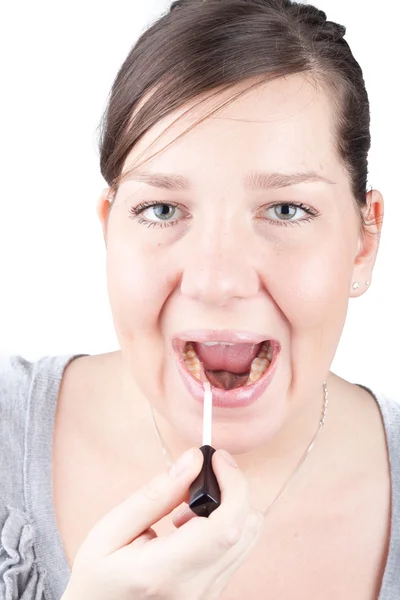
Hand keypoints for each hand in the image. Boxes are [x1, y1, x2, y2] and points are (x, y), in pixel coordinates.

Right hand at [62, 447, 262, 599]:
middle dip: (234, 490)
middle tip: (202, 474)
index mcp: (164, 572)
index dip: (233, 486)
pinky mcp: (212, 595)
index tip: (219, 458)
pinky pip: (236, 551)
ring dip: (229, 509)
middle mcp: (194, 590)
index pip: (224, 527)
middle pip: (245, 531)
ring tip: (187, 508)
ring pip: (247, 540)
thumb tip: (193, 460)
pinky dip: (224, 526)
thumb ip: (156, 494)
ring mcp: (207, 596)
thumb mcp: (111, 529)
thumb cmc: (97, 575)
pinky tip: (190, 526)